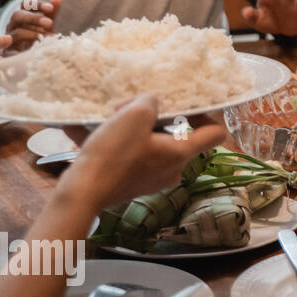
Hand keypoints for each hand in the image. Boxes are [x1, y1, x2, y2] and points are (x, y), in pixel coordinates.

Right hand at [5, 0, 60, 51]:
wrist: (32, 56)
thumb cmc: (40, 36)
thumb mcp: (47, 25)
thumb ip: (51, 13)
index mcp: (23, 15)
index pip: (26, 4)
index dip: (38, 4)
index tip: (50, 8)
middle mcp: (14, 24)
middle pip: (18, 15)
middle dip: (34, 18)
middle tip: (49, 23)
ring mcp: (10, 38)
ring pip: (17, 32)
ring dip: (33, 34)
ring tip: (48, 37)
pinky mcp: (9, 52)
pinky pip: (14, 50)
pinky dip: (25, 50)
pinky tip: (37, 51)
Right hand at [60, 95, 227, 215]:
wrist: (81, 194)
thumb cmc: (114, 155)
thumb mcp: (135, 115)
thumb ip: (150, 102)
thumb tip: (150, 103)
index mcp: (181, 153)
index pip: (215, 133)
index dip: (206, 114)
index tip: (186, 105)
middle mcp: (172, 168)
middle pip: (175, 136)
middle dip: (154, 117)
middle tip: (129, 109)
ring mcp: (151, 178)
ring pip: (148, 144)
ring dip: (130, 128)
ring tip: (106, 117)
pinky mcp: (130, 183)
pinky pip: (126, 156)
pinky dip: (109, 141)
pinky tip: (82, 128)